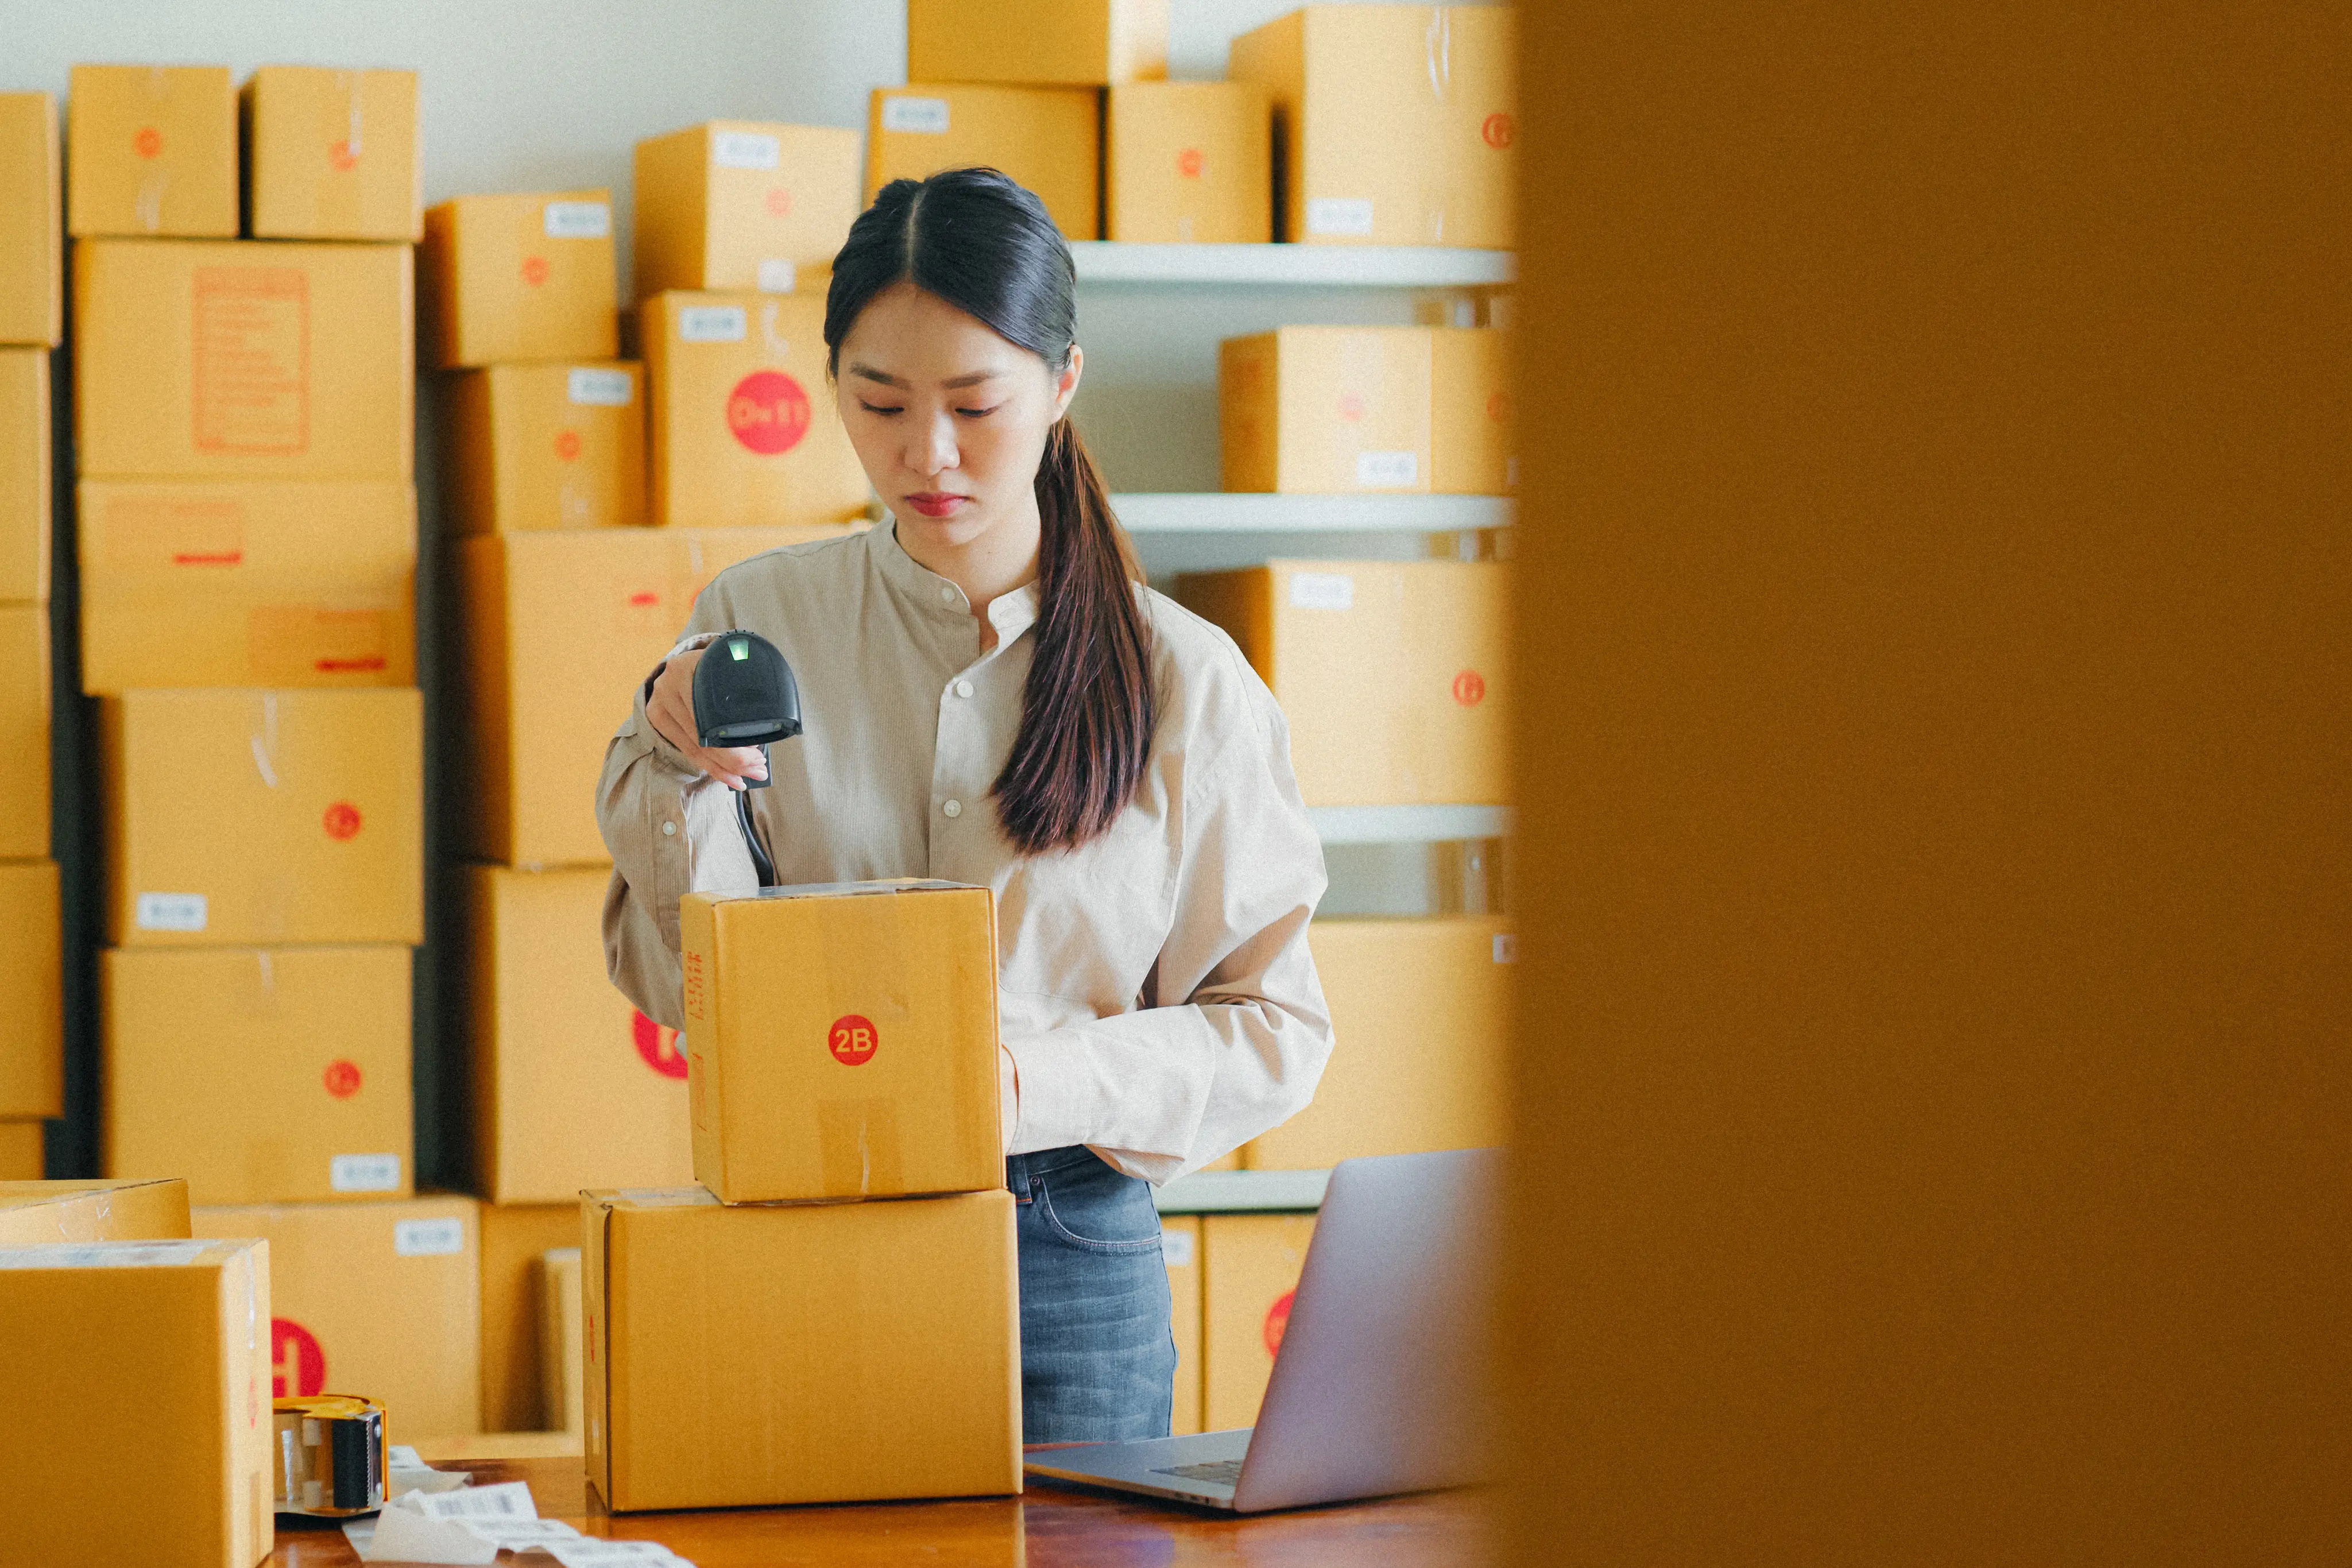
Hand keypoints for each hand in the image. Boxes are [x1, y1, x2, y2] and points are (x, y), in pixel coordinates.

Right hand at [645, 647, 768, 790]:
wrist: (691, 659)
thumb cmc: (721, 664)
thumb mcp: (734, 663)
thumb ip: (746, 681)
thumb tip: (768, 722)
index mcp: (687, 667)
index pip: (711, 716)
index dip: (735, 740)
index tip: (759, 752)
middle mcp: (667, 686)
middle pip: (703, 736)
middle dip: (735, 760)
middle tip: (759, 769)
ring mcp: (659, 704)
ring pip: (695, 748)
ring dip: (724, 768)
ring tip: (747, 776)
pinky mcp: (657, 719)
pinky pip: (686, 750)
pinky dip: (709, 766)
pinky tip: (728, 776)